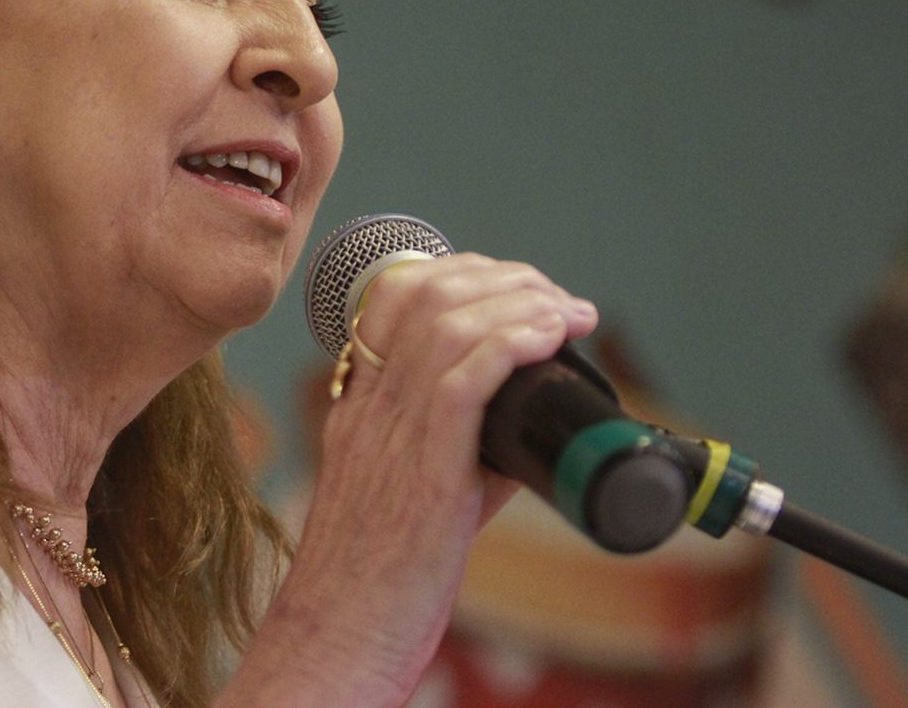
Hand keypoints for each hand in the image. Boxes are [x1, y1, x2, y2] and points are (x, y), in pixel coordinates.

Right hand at [221, 253, 598, 707]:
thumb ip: (453, 455)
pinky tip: (552, 336)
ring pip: (451, 323)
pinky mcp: (424, 472)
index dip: (462, 270)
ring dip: (525, 302)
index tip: (514, 285)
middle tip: (555, 297)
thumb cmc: (374, 580)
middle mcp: (368, 406)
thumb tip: (521, 437)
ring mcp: (390, 434)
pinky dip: (516, 342)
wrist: (338, 637)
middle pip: (428, 293)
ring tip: (569, 312)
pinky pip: (466, 378)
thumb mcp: (401, 495)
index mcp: (358, 405)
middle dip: (505, 278)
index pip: (393, 296)